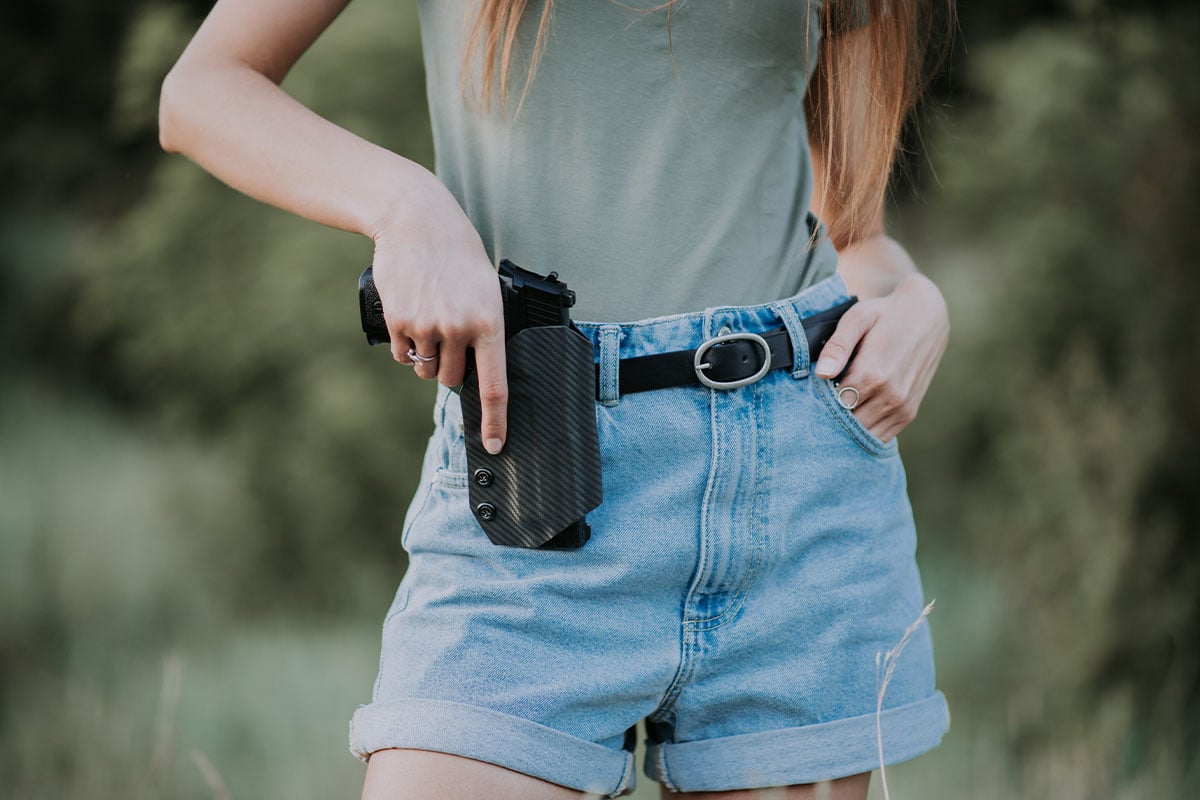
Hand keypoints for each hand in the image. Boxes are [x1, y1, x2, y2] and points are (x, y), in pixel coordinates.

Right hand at [370, 177, 507, 454]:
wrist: (418, 222)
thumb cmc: (459, 257)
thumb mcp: (486, 291)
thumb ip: (485, 332)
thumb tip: (477, 375)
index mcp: (490, 324)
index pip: (494, 385)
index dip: (495, 421)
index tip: (496, 445)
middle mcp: (459, 329)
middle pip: (452, 379)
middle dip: (451, 368)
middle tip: (449, 336)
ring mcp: (427, 327)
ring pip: (426, 370)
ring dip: (428, 357)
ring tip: (431, 320)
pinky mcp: (399, 322)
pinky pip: (404, 356)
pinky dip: (407, 346)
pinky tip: (412, 318)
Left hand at [812, 272, 948, 443]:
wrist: (926, 316)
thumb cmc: (885, 314)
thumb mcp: (857, 318)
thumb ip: (838, 346)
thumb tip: (822, 374)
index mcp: (873, 374)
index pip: (835, 406)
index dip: (819, 403)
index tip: (811, 395)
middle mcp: (890, 395)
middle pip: (848, 423)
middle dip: (831, 417)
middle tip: (819, 404)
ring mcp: (902, 407)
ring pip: (863, 433)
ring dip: (847, 427)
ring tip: (836, 409)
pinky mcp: (909, 413)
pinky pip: (881, 436)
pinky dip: (865, 431)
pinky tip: (854, 415)